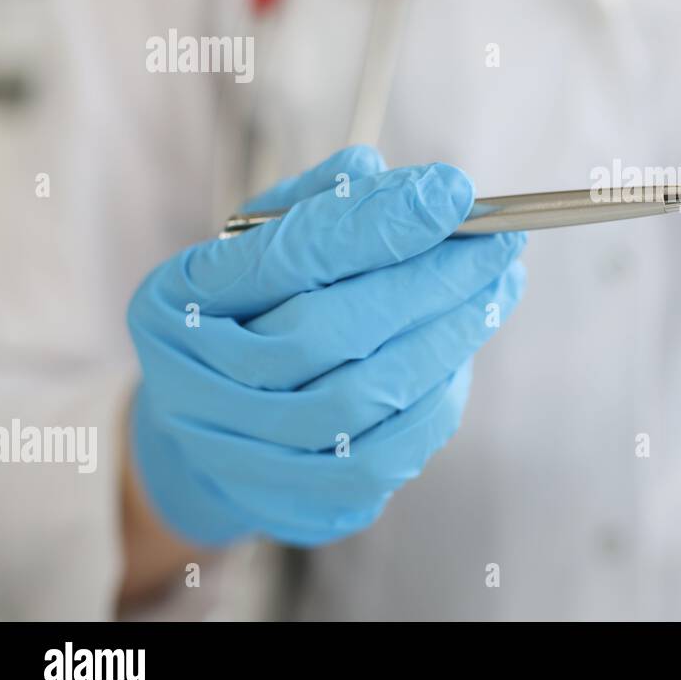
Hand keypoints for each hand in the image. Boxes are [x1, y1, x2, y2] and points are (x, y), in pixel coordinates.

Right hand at [127, 146, 525, 546]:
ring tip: (496, 291)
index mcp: (179, 303)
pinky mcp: (299, 504)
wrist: (208, 435)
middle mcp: (195, 386)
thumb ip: (319, 207)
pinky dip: (439, 398)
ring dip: (449, 338)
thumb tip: (383, 175)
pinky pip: (389, 453)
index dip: (378, 224)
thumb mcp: (261, 247)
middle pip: (332, 331)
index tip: (453, 193)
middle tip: (500, 245)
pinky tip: (464, 354)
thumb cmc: (248, 317)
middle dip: (431, 281)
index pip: (289, 256)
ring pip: (367, 397)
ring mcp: (242, 456)